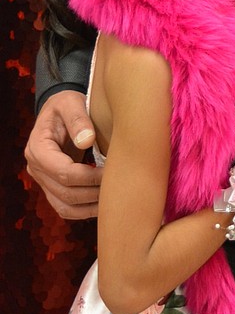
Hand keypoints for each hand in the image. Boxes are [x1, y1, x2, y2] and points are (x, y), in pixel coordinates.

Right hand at [24, 90, 102, 218]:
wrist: (60, 112)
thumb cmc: (66, 106)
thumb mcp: (71, 103)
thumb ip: (78, 119)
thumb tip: (87, 141)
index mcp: (38, 148)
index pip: (63, 172)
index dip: (88, 176)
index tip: (110, 172)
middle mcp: (36, 168)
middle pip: (65, 192)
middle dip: (93, 192)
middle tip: (118, 186)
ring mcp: (43, 180)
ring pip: (64, 206)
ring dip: (90, 207)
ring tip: (113, 199)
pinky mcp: (52, 188)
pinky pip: (66, 208)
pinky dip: (84, 211)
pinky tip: (104, 205)